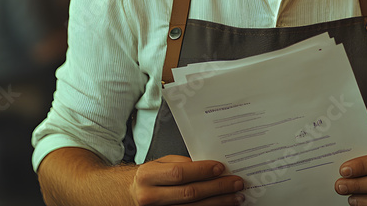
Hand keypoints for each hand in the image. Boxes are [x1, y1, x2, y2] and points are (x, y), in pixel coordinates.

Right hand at [130, 155, 244, 205]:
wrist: (131, 195)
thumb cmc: (148, 178)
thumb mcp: (158, 165)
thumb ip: (180, 164)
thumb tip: (209, 167)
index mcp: (148, 176)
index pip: (179, 173)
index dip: (202, 171)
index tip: (221, 168)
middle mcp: (151, 197)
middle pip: (190, 193)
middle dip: (217, 188)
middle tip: (236, 183)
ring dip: (219, 203)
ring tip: (235, 197)